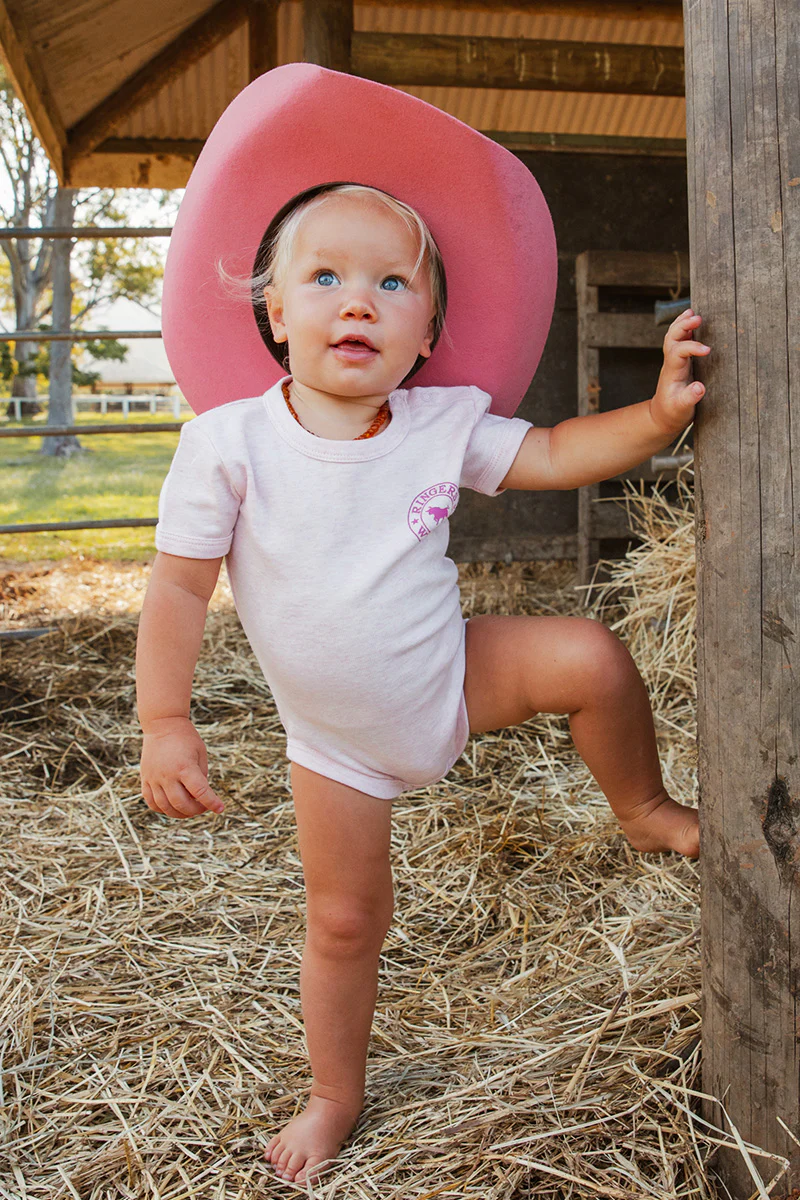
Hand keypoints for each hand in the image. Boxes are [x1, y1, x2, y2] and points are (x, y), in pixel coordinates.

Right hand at [139, 715, 224, 818]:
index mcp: (184, 767)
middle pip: (182, 804)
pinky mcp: (145, 779)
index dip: (211, 803)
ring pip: (165, 807)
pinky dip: (163, 809)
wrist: (162, 724)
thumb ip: (201, 776)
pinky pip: (151, 802)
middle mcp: (167, 775)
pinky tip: (173, 807)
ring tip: (189, 809)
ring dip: (180, 813)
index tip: (220, 808)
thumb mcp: (200, 753)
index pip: (200, 792)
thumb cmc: (186, 737)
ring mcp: (154, 778)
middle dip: (196, 810)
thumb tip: (200, 796)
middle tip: (203, 807)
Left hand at [649, 309, 710, 435]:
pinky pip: (679, 340)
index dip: (691, 347)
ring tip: (692, 312)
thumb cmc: (673, 413)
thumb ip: (689, 398)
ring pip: (673, 336)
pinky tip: (692, 320)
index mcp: (672, 372)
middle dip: (683, 326)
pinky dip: (685, 328)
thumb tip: (699, 387)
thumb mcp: (681, 410)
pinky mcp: (680, 361)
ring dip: (681, 323)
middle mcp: (671, 363)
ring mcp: (674, 360)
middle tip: (698, 318)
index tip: (708, 350)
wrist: (663, 416)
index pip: (678, 352)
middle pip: (672, 338)